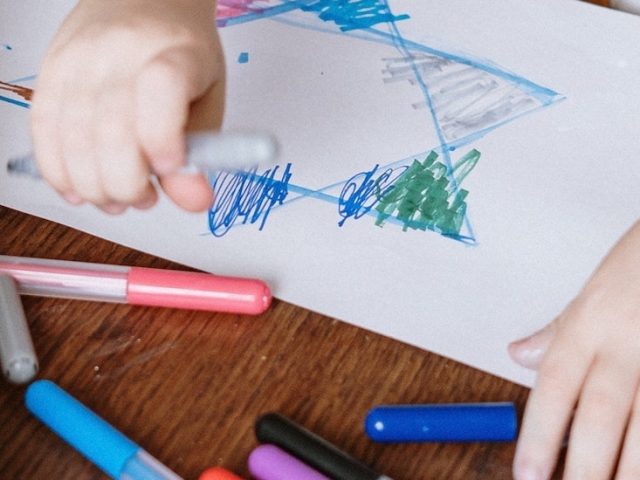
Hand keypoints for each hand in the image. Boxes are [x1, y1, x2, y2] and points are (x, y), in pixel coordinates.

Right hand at [31, 0, 224, 212]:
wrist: (143, 1)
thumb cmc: (181, 54)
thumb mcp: (208, 98)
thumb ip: (202, 152)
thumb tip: (193, 202)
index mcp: (175, 51)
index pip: (163, 87)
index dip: (163, 138)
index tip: (170, 168)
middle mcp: (121, 51)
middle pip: (111, 129)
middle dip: (127, 185)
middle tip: (144, 198)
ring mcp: (77, 61)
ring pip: (72, 139)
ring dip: (95, 187)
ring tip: (119, 198)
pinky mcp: (49, 72)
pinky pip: (42, 132)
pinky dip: (59, 173)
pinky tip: (81, 189)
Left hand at [510, 220, 639, 478]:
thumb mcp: (594, 290)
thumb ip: (559, 331)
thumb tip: (517, 355)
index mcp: (591, 324)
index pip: (556, 386)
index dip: (539, 434)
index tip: (526, 474)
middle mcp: (628, 345)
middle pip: (601, 414)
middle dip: (585, 465)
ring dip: (632, 469)